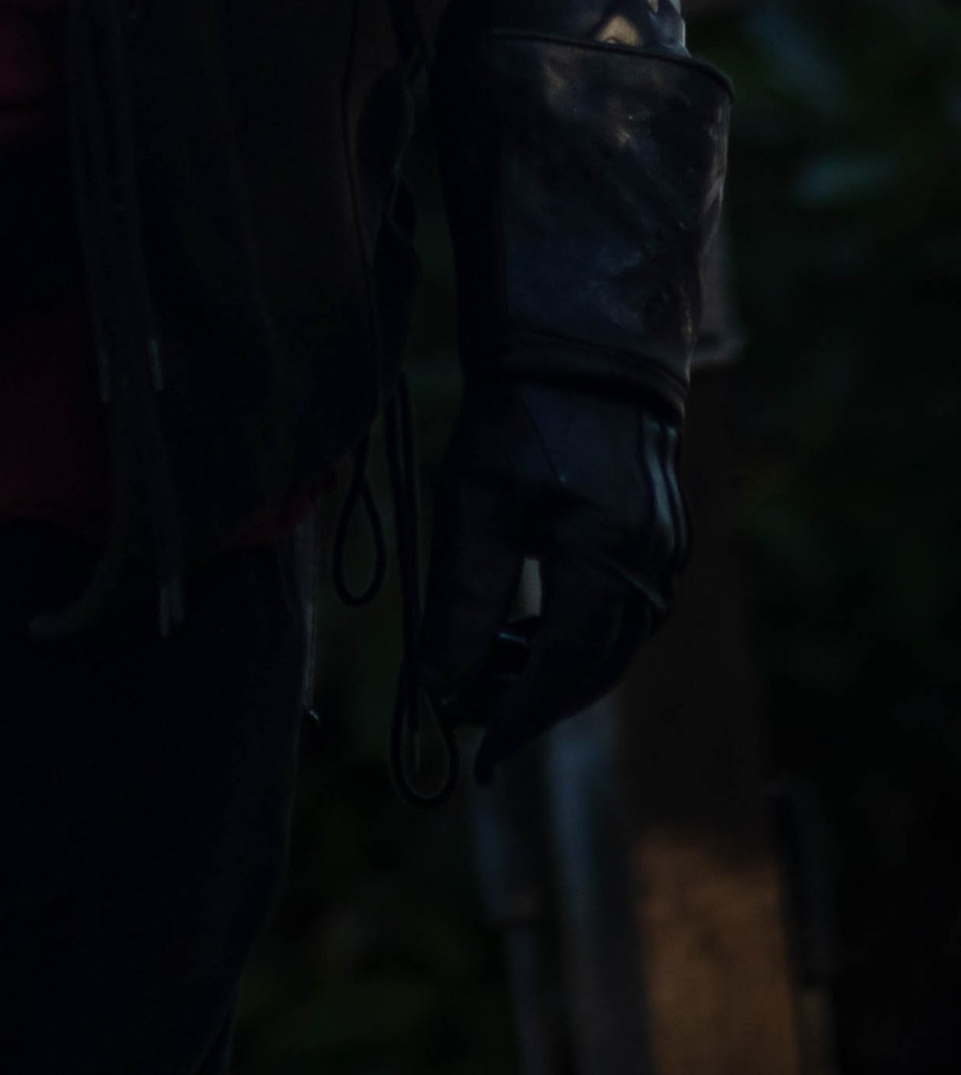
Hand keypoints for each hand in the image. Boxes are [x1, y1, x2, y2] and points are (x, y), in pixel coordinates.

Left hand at [420, 375, 686, 776]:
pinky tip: (523, 634)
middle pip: (591, 670)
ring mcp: (668, 557)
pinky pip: (622, 616)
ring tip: (482, 674)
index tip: (475, 761)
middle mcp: (653, 568)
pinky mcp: (665, 544)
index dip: (516, 718)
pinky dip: (574, 638)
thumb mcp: (475, 500)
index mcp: (609, 559)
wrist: (585, 347)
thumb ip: (461, 598)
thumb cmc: (522, 414)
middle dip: (528, 701)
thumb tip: (438, 688)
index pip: (561, 671)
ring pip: (610, 648)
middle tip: (466, 718)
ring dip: (550, 672)